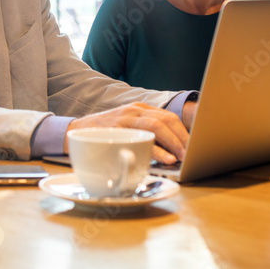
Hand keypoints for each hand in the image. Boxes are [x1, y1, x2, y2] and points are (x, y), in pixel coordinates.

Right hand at [65, 102, 187, 164]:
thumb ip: (145, 133)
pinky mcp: (116, 129)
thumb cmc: (105, 135)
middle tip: (192, 153)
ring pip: (157, 125)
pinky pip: (142, 138)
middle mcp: (135, 110)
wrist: (74, 133)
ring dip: (174, 143)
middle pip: (166, 119)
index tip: (194, 146)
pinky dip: (157, 149)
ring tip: (183, 156)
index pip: (168, 117)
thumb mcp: (127, 128)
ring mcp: (125, 118)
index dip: (184, 132)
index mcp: (140, 109)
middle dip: (183, 137)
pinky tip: (166, 159)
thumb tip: (172, 150)